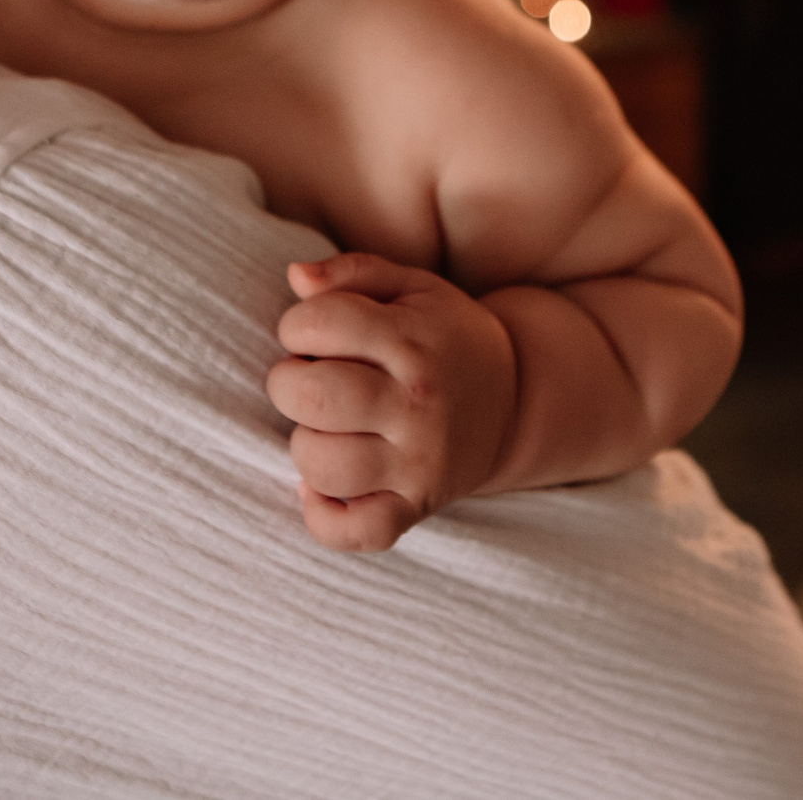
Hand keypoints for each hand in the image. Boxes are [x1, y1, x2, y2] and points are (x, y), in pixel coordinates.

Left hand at [266, 251, 517, 552]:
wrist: (515, 400)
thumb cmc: (442, 336)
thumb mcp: (411, 286)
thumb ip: (351, 272)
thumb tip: (296, 276)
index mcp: (413, 338)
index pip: (317, 323)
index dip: (296, 325)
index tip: (312, 333)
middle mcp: (418, 403)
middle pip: (311, 397)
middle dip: (287, 383)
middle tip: (308, 379)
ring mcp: (419, 462)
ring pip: (322, 465)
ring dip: (305, 444)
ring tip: (324, 428)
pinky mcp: (416, 506)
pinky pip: (354, 531)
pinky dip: (323, 516)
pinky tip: (323, 486)